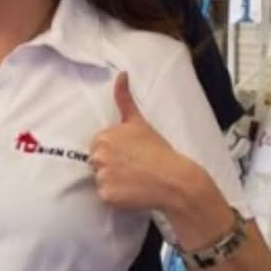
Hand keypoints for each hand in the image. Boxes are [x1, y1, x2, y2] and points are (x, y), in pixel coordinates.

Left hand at [89, 72, 185, 211]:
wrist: (174, 180)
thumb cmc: (158, 151)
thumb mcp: (139, 122)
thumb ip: (124, 99)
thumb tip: (121, 74)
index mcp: (103, 137)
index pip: (98, 145)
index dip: (114, 150)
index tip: (130, 153)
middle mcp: (99, 156)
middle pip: (96, 162)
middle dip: (111, 164)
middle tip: (133, 166)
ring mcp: (102, 176)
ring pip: (100, 178)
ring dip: (113, 180)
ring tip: (134, 178)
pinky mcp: (106, 195)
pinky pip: (104, 195)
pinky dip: (115, 196)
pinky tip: (131, 190)